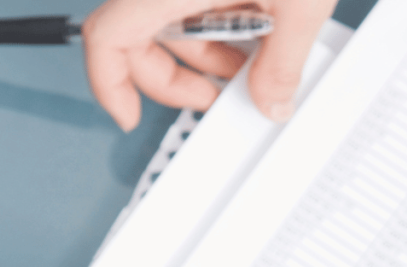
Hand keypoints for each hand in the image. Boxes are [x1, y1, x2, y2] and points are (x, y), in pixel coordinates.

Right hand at [83, 0, 338, 130]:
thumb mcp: (300, 5)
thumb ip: (283, 63)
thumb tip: (272, 100)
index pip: (106, 39)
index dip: (109, 85)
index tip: (129, 115)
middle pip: (138, 37)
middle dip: (176, 77)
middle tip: (217, 97)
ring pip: (168, 20)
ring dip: (204, 51)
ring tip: (253, 61)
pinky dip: (215, 21)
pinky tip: (255, 28)